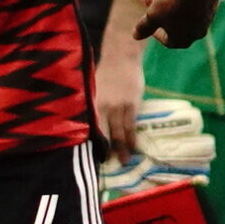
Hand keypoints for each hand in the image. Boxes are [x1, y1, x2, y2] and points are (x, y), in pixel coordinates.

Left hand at [94, 32, 145, 153]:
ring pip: (119, 132)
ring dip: (122, 148)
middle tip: (109, 166)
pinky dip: (132, 137)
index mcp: (91, 105)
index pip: (91, 130)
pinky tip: (133, 147)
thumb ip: (93, 108)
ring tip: (124, 161)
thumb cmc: (105, 74)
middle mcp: (102, 108)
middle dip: (107, 151)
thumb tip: (91, 126)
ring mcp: (118, 106)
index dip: (93, 145)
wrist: (121, 58)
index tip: (92, 158)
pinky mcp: (132, 104)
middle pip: (105, 134)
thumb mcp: (93, 91)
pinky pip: (131, 125)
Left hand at [132, 0, 218, 50]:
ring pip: (181, 6)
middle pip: (173, 20)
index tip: (146, 22)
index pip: (168, 40)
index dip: (154, 31)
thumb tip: (135, 36)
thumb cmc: (172, 4)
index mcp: (184, 39)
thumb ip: (144, 26)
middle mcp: (198, 30)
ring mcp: (207, 14)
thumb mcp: (152, 16)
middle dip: (156, 7)